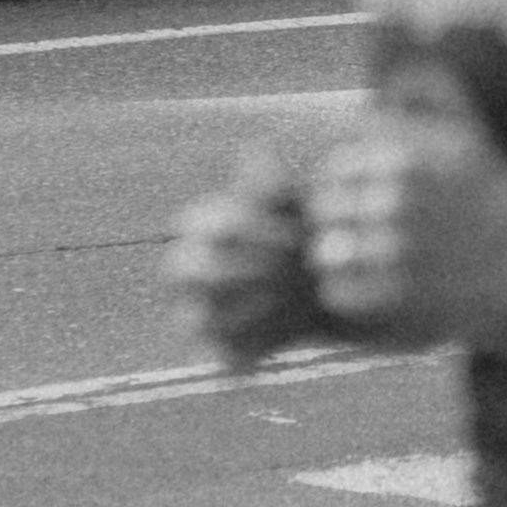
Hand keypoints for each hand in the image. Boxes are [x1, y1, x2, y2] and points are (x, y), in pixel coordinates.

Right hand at [163, 152, 327, 373]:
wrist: (324, 282)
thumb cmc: (301, 231)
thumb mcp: (293, 204)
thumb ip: (273, 182)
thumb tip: (259, 148)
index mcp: (199, 228)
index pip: (202, 225)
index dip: (247, 230)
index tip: (294, 237)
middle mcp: (187, 271)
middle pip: (182, 269)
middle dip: (236, 269)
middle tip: (287, 270)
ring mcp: (198, 313)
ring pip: (194, 318)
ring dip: (243, 309)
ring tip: (289, 301)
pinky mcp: (222, 351)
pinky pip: (223, 358)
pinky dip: (252, 352)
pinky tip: (288, 333)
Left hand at [301, 98, 506, 344]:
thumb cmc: (497, 190)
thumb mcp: (466, 130)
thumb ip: (428, 92)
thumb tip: (387, 83)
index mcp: (405, 160)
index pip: (332, 168)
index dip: (339, 183)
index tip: (358, 197)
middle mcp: (397, 201)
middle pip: (323, 209)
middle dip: (335, 218)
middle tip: (357, 231)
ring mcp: (397, 250)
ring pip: (324, 252)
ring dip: (336, 256)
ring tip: (360, 260)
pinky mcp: (401, 294)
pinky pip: (339, 291)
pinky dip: (348, 290)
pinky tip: (372, 286)